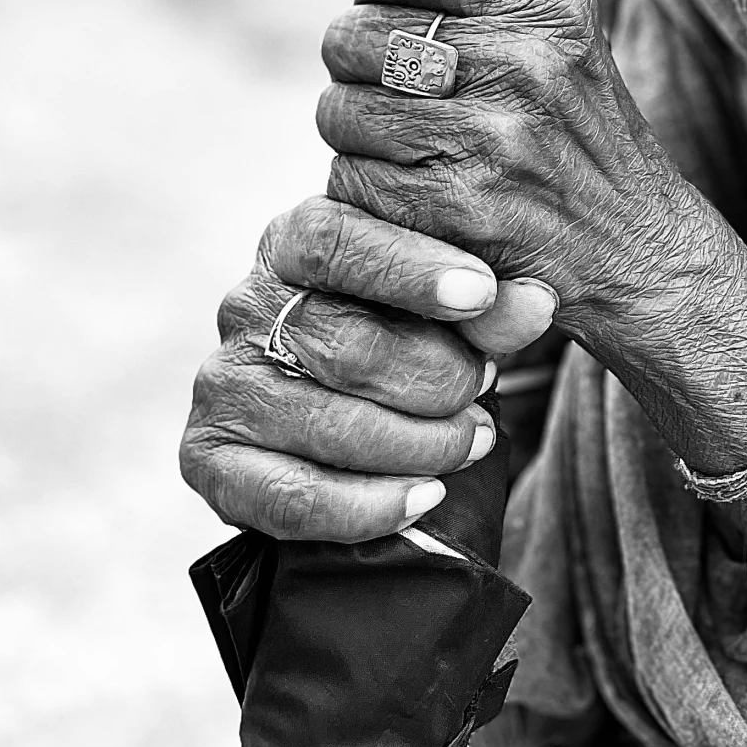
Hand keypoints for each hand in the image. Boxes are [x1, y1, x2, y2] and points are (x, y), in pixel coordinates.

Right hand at [179, 196, 555, 540]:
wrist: (351, 406)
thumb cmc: (407, 330)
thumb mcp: (447, 302)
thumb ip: (489, 302)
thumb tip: (537, 306)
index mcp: (293, 241)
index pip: (334, 240)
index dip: (409, 268)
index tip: (480, 293)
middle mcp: (245, 305)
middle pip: (345, 344)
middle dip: (436, 376)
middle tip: (485, 388)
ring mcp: (223, 384)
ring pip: (329, 423)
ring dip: (419, 442)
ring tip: (473, 442)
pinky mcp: (209, 460)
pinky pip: (289, 497)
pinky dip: (367, 506)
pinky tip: (425, 497)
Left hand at [315, 0, 711, 346]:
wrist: (636, 252)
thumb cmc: (578, 131)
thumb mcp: (547, 33)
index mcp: (549, 3)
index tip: (403, 10)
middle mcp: (524, 61)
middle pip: (353, 35)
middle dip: (361, 66)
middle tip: (406, 92)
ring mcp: (490, 138)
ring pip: (340, 111)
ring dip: (361, 135)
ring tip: (416, 146)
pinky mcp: (455, 211)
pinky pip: (349, 181)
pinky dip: (369, 192)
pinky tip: (418, 195)